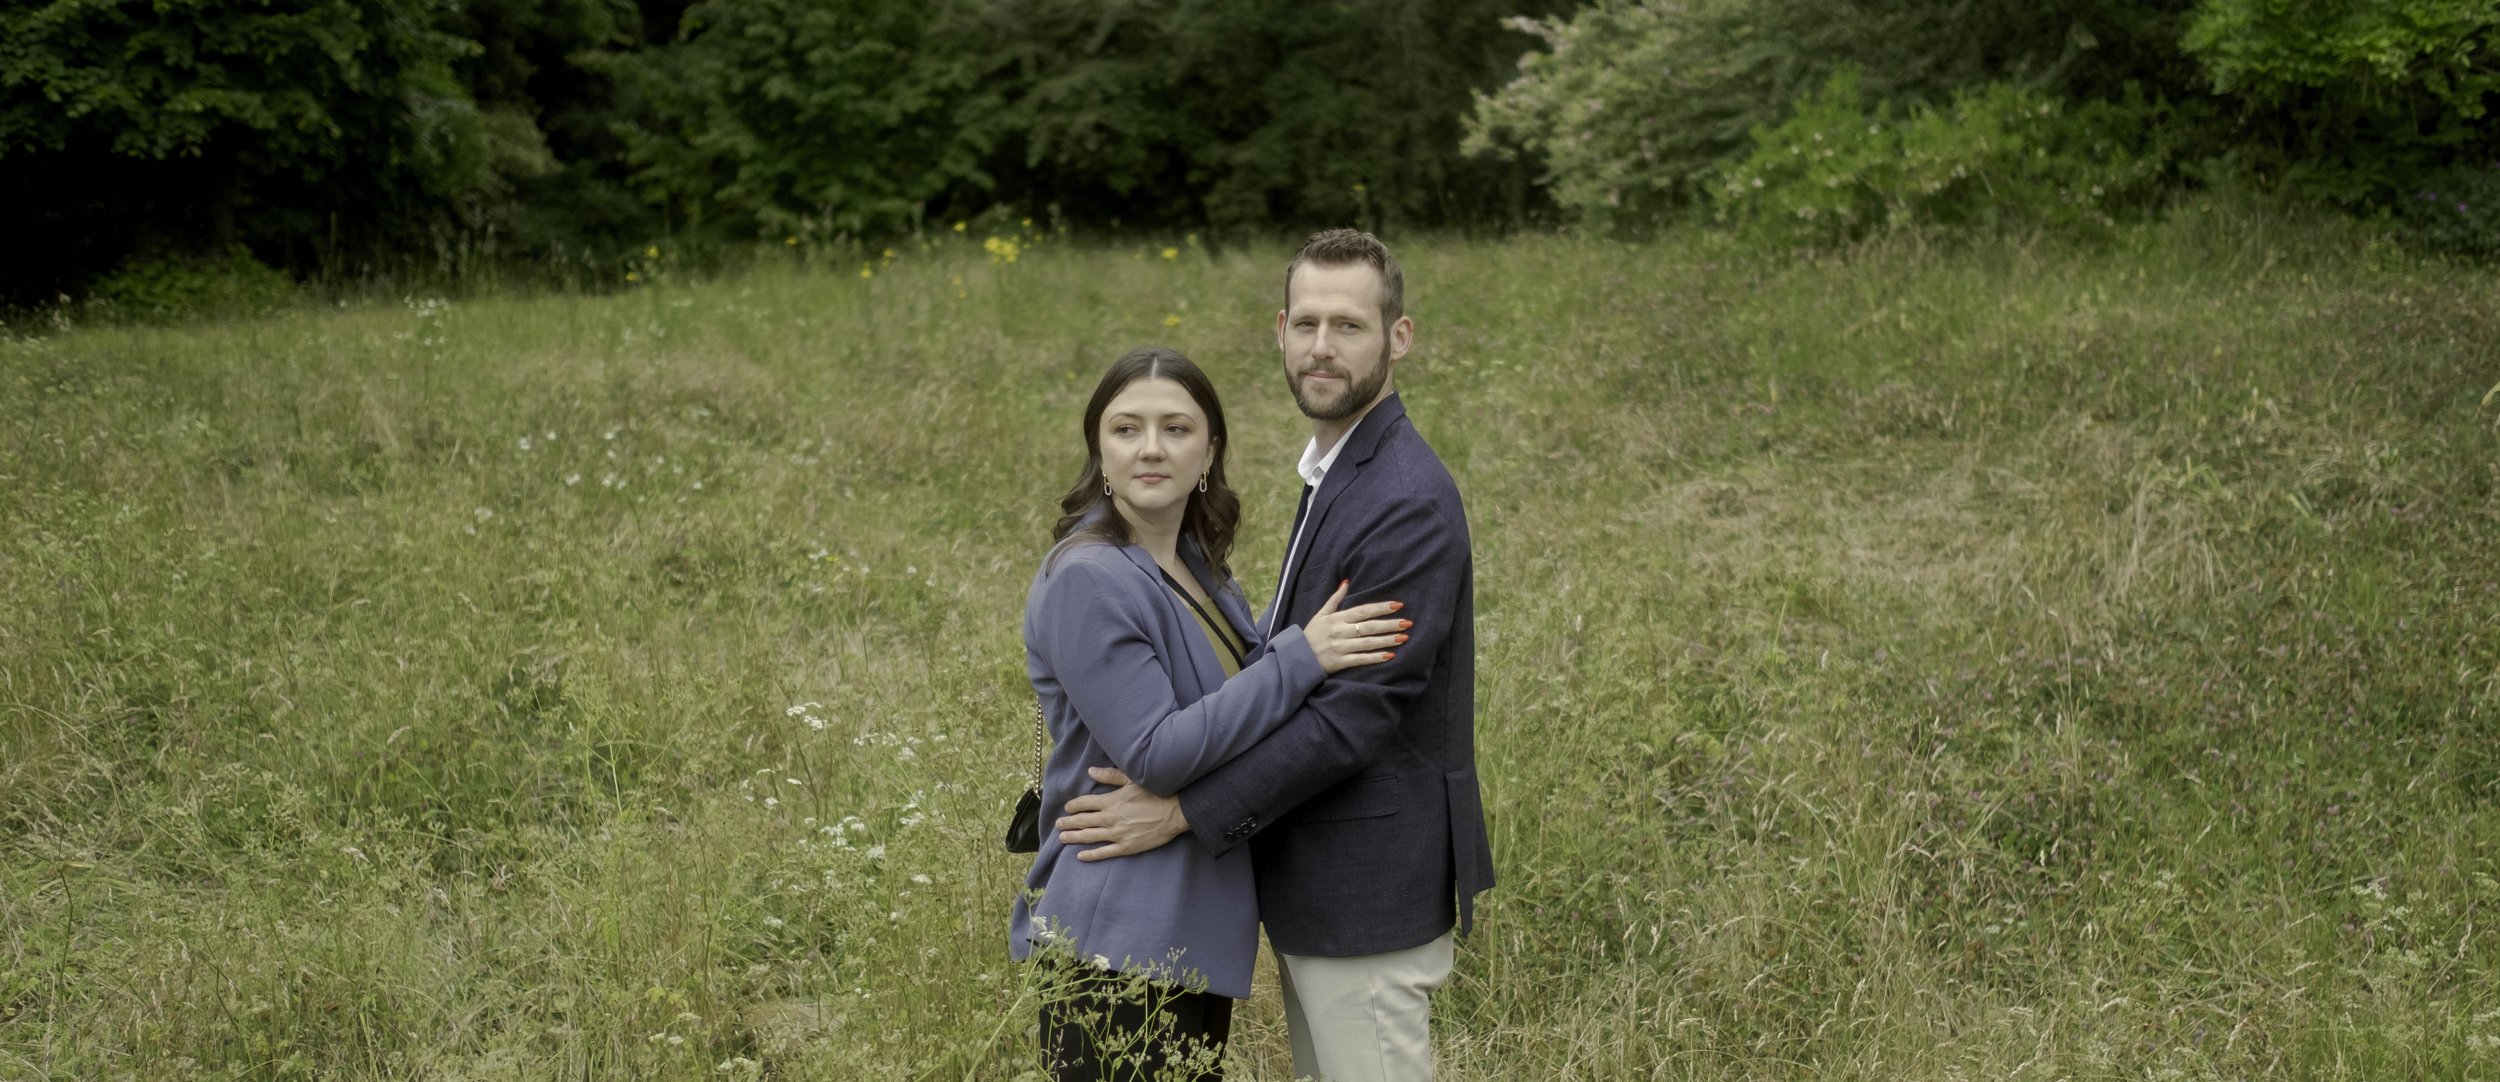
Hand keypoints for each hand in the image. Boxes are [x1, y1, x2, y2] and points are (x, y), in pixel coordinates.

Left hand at [1056, 767, 1187, 860]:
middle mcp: (1110, 818)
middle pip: (1082, 821)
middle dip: (1067, 822)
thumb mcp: (1132, 780)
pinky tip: (1080, 856)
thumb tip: (1090, 771)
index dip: (1073, 805)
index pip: (1084, 803)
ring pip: (1089, 837)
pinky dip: (1090, 855)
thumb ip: (1110, 776)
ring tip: (1062, 838)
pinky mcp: (1126, 847)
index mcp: (1110, 801)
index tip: (1067, 807)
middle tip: (1057, 824)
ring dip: (1073, 837)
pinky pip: (1103, 853)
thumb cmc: (1156, 793)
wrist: (1175, 812)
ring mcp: (1117, 834)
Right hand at [1299, 579, 1407, 674]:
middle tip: (1408, 622)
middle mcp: (1340, 632)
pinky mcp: (1340, 662)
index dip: (1381, 607)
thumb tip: (1347, 581)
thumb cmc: (1311, 634)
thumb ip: (1335, 599)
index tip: (1398, 605)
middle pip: (1369, 626)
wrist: (1297, 658)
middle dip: (1390, 624)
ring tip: (1404, 637)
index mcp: (1337, 618)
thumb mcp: (1320, 614)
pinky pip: (1361, 659)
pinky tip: (1390, 655)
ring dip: (1387, 640)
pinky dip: (1376, 658)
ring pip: (1368, 642)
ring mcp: (1341, 647)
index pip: (1363, 610)